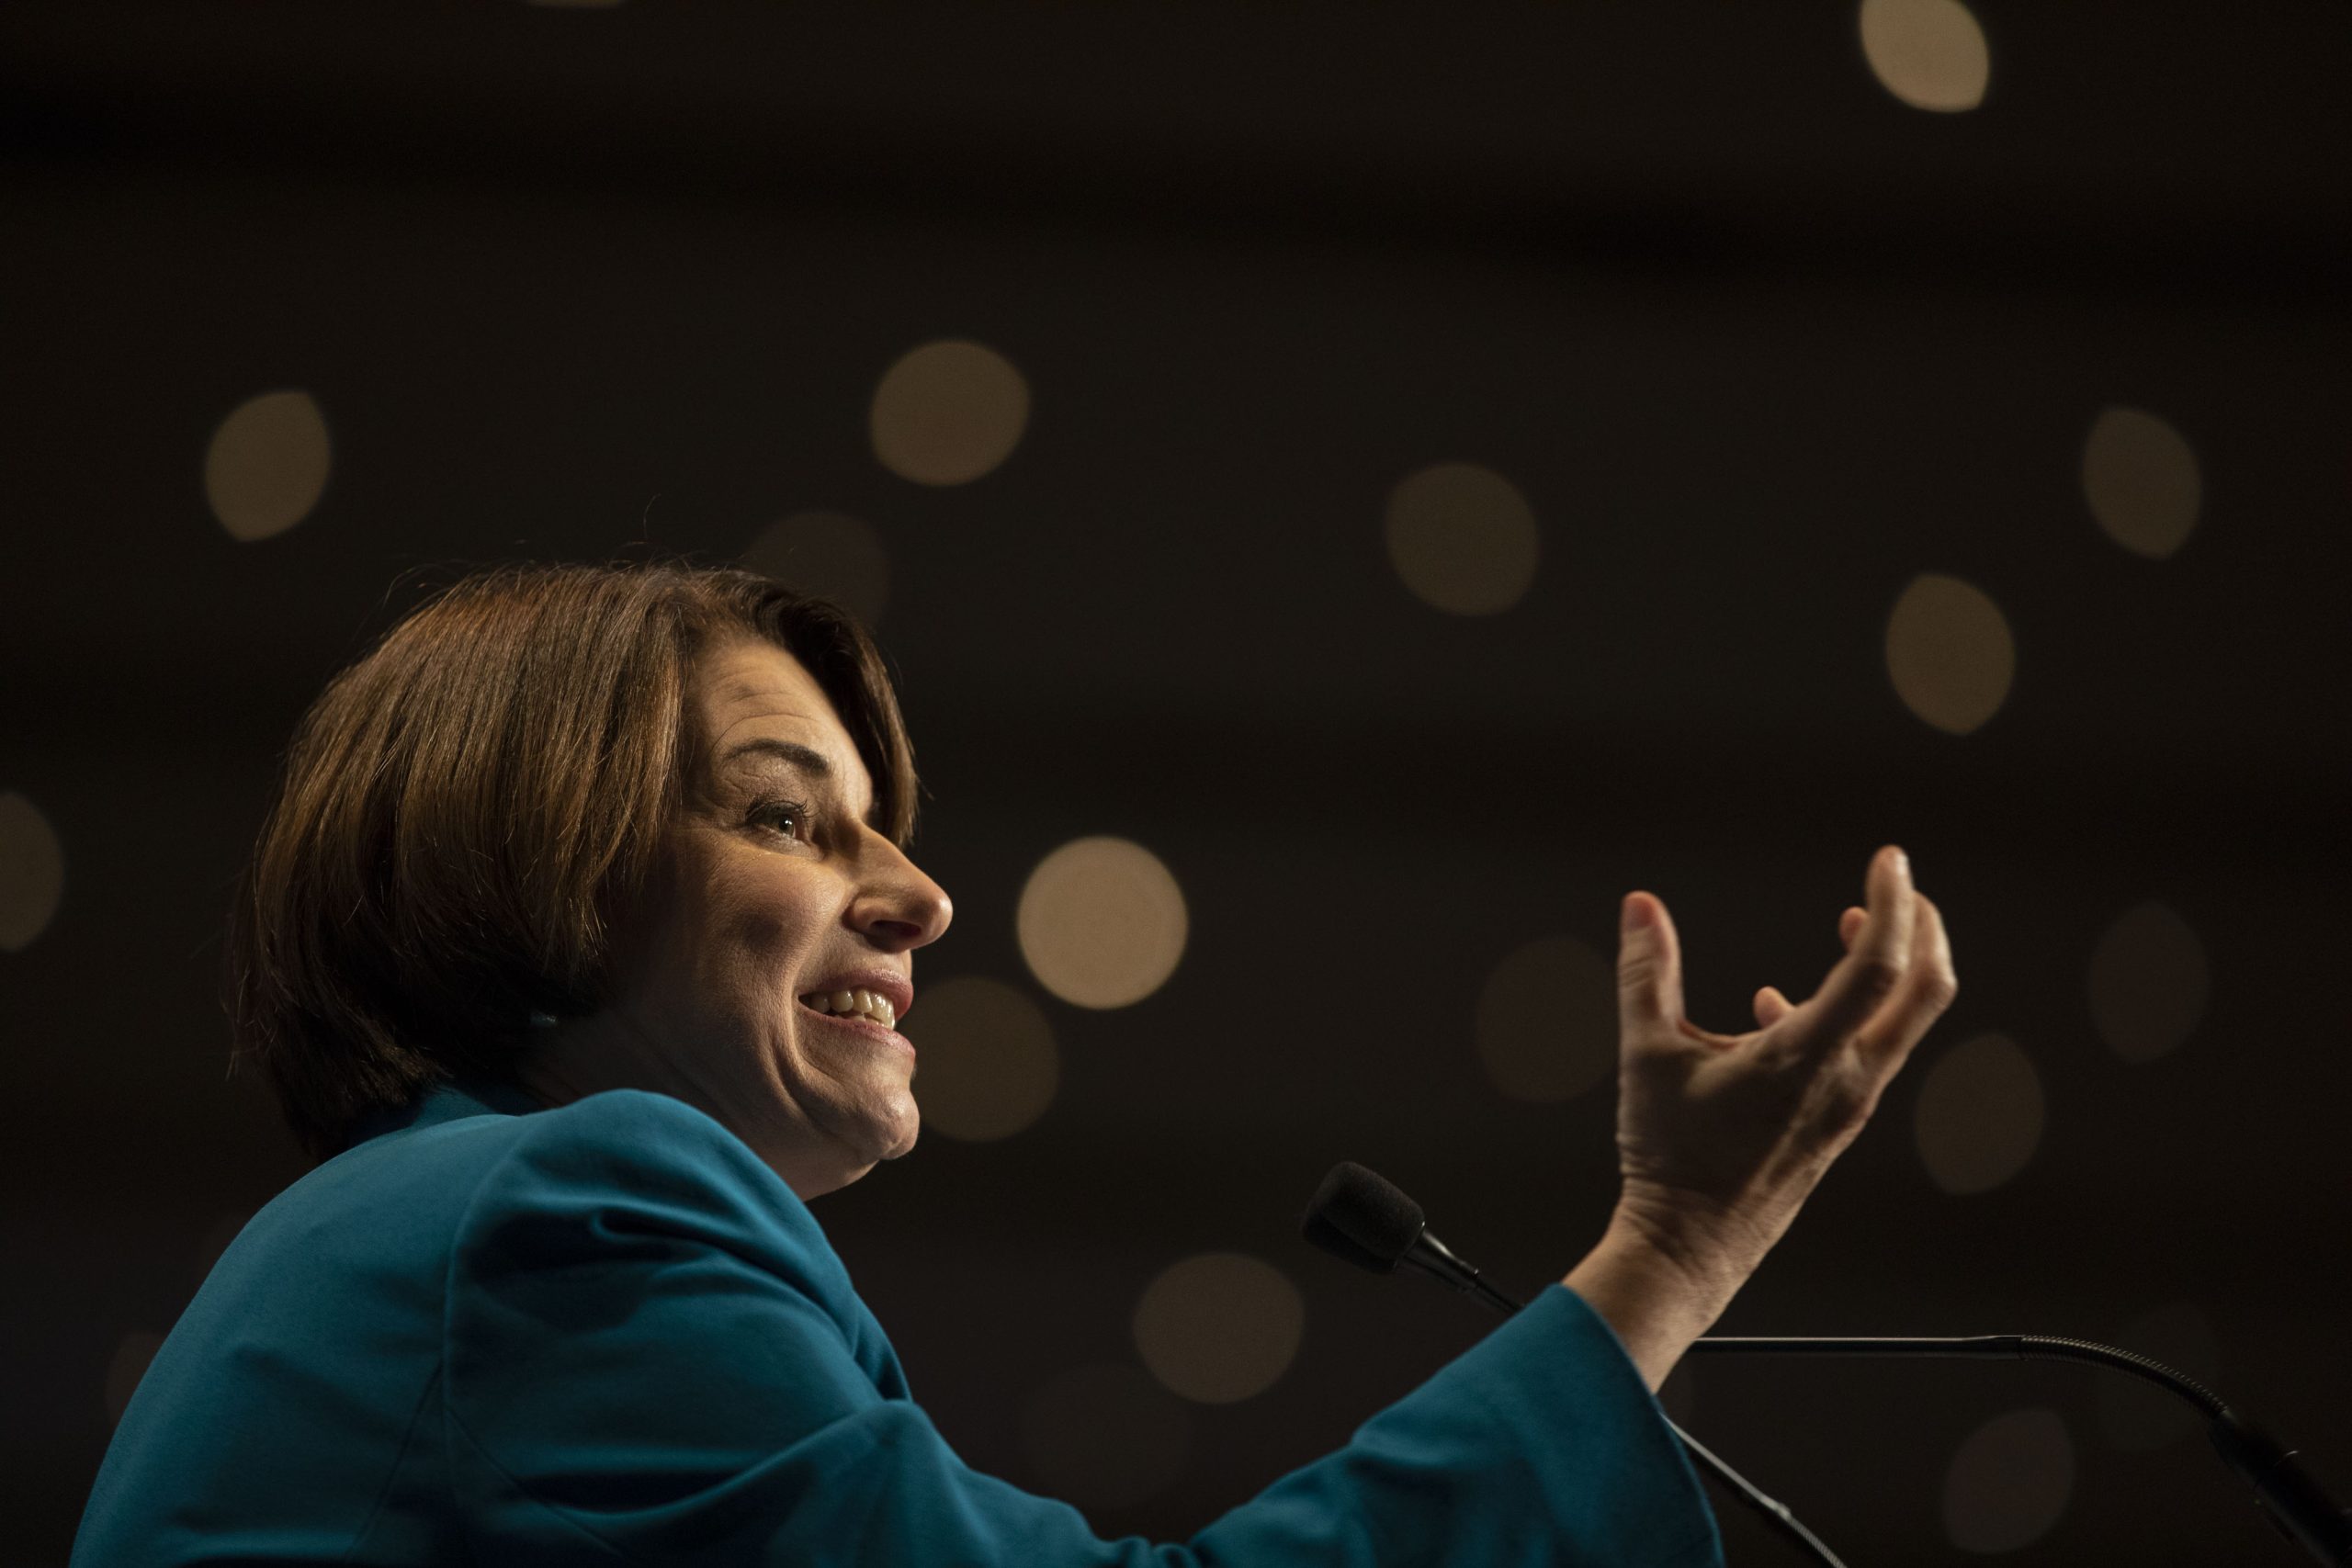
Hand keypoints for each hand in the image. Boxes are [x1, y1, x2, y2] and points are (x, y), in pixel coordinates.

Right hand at [1606, 845, 1957, 1297]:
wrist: (1692, 1245)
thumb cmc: (1671, 1156)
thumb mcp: (1648, 1055)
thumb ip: (1647, 973)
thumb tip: (1640, 905)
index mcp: (1807, 1056)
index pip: (1878, 966)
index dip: (1893, 903)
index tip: (1888, 858)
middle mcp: (1847, 1080)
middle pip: (1925, 991)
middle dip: (1923, 927)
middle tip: (1900, 883)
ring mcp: (1849, 1104)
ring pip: (1904, 1023)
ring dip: (1892, 966)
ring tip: (1857, 924)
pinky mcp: (1837, 1121)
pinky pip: (1867, 1051)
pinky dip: (1849, 1009)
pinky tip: (1777, 1004)